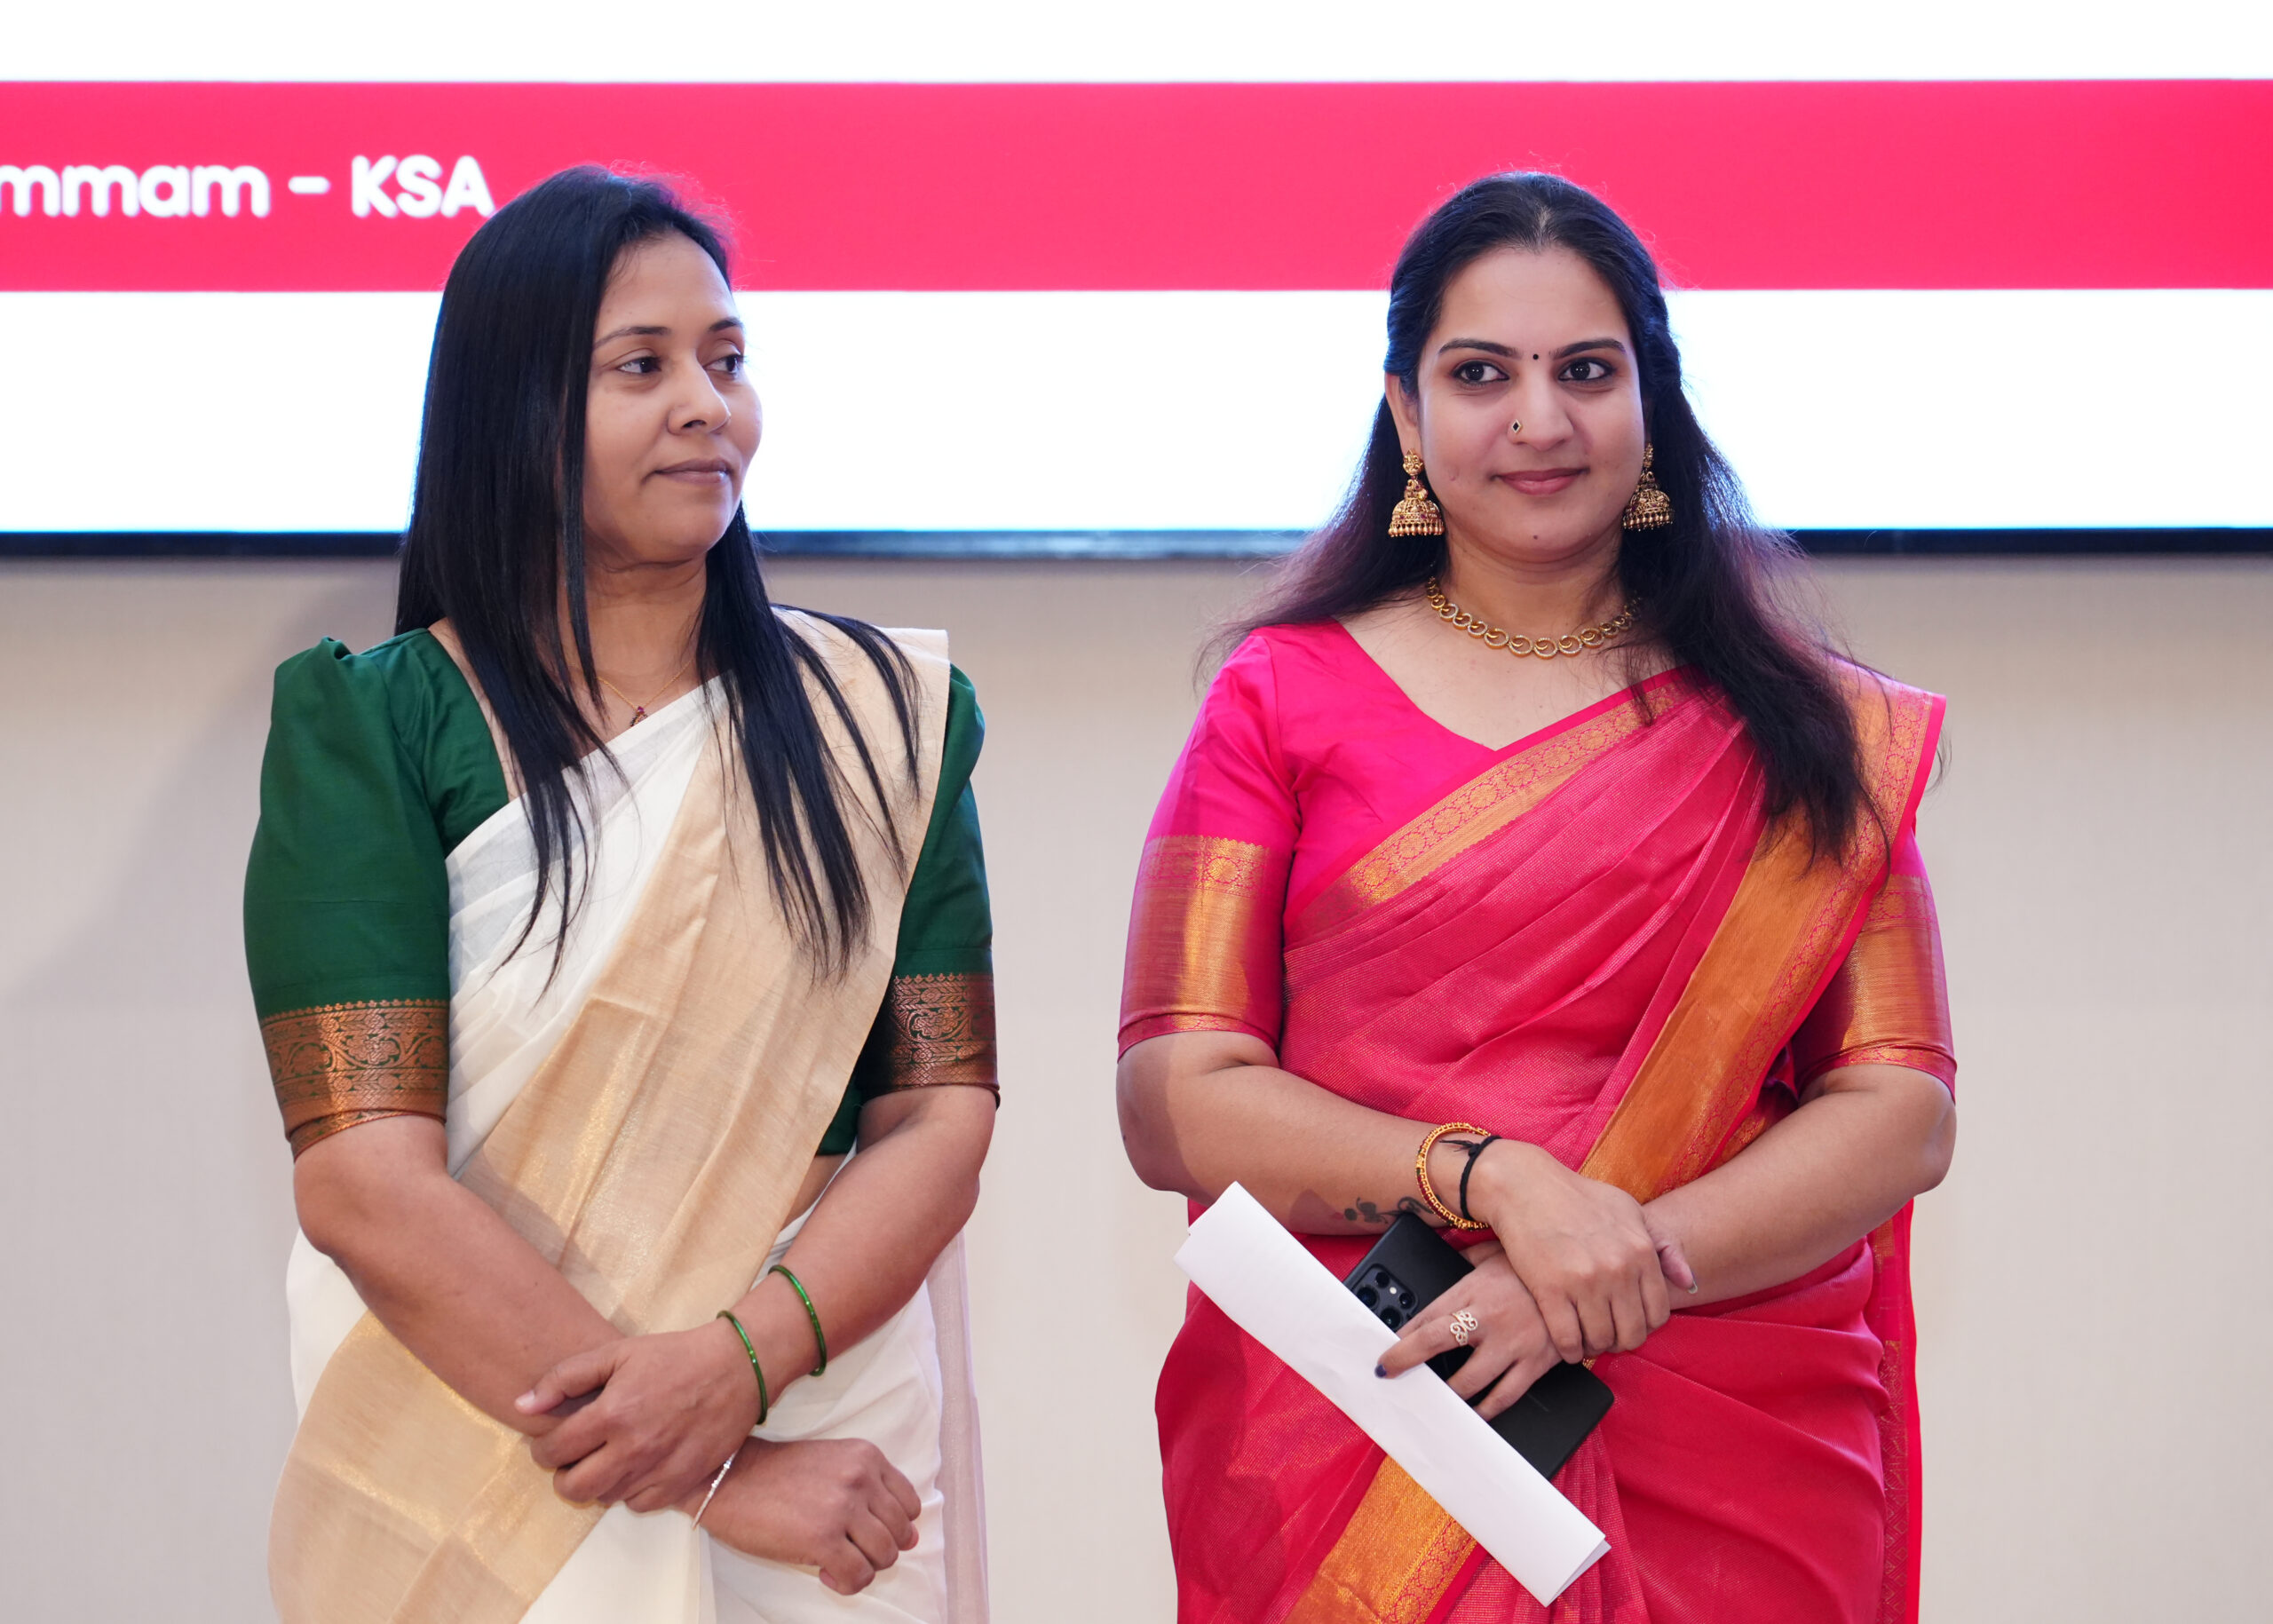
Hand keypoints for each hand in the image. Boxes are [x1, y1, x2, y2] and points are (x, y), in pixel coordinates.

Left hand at [518, 1322, 761, 1512]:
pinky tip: (635, 1466)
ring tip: (606, 1457)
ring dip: (596, 1482)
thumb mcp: (617, 1353)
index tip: (548, 1442)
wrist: (737, 1368)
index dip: (541, 1449)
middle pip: (572, 1488)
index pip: (553, 1451)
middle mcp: (632, 1449)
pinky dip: (629, 1491)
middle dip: (562, 1475)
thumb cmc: (674, 1356)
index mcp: (612, 1414)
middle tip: (571, 1458)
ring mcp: (657, 1470)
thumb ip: (565, 1378)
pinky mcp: (681, 1483)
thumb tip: (523, 1405)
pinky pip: (638, 1504)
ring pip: (604, 1498)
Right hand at [689, 1438, 920, 1594]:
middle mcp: (860, 1478)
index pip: (910, 1504)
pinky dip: (847, 1583)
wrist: (729, 1478)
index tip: (868, 1533)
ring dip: (864, 1566)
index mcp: (866, 1456)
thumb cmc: (777, 1475)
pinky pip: (859, 1575)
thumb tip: (913, 1538)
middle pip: (901, 1532)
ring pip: (886, 1555)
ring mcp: (842, 1508)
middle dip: (880, 1549)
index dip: (894, 1526)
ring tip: (837, 1560)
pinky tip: (825, 1572)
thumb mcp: (832, 1464)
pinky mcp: (822, 1539)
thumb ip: (872, 1492)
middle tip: (850, 1550)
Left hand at [1374, 1243, 1563, 1417]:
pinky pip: (1505, 1395)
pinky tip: (1475, 1415)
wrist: (1584, 1280)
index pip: (1426, 1316)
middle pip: (1434, 1344)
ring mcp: (1511, 1344)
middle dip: (1405, 1362)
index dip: (1401, 1337)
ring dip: (1446, 1394)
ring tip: (1432, 1401)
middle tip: (1390, 1374)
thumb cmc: (1536, 1266)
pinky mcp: (1535, 1363)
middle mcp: (1487, 1318)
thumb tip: (1445, 1253)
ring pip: (1468, 1380)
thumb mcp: (1495, 1252)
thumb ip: (1466, 1257)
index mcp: (1473, 1289)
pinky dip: (1486, 1410)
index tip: (1386, 1351)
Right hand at [1465, 1141, 1695, 1361]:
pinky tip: (1566, 1342)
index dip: (1643, 1327)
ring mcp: (1584, 1281)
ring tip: (1586, 1337)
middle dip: (1620, 1341)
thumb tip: (1689, 1283)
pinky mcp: (1549, 1289)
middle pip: (1631, 1334)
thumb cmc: (1578, 1197)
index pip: (1658, 1315)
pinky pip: (1567, 1340)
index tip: (1627, 1323)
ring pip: (1600, 1340)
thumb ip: (1664, 1245)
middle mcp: (1618, 1269)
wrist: (1525, 1186)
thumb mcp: (1629, 1210)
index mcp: (1641, 1251)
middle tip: (1606, 1335)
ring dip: (1593, 1346)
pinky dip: (1569, 1350)